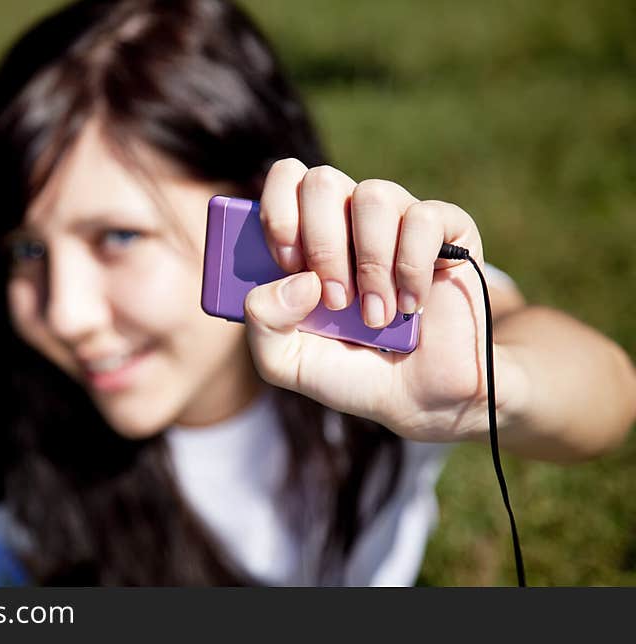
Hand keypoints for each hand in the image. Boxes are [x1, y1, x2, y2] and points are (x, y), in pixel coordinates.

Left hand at [244, 159, 515, 441]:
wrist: (420, 399)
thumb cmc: (349, 372)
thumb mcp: (285, 362)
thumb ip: (262, 323)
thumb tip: (298, 279)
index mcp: (305, 236)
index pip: (284, 179)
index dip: (278, 212)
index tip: (287, 262)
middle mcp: (349, 218)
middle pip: (322, 181)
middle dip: (323, 245)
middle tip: (335, 300)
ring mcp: (397, 220)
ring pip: (373, 195)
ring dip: (370, 265)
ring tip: (376, 316)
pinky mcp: (446, 230)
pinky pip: (424, 217)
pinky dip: (413, 269)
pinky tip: (413, 304)